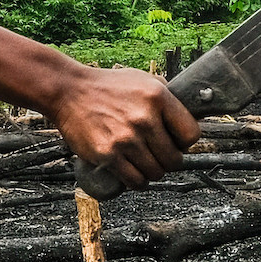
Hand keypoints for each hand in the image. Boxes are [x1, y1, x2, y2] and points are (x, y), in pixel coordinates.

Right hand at [50, 65, 199, 188]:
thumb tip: (191, 112)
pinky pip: (134, 180)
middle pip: (174, 159)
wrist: (68, 90)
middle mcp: (144, 118)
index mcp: (158, 97)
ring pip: (156, 173)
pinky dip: (137, 182)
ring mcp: (126, 138)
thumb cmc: (108, 86)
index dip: (185, 143)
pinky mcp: (107, 154)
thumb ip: (166, 95)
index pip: (191, 134)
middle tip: (159, 156)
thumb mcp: (143, 79)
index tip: (176, 142)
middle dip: (169, 161)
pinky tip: (134, 174)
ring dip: (153, 172)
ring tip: (145, 164)